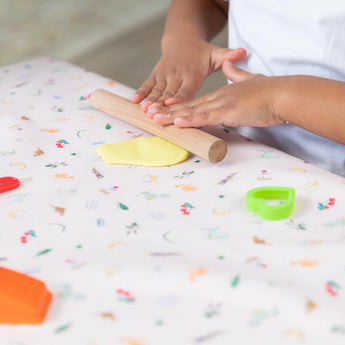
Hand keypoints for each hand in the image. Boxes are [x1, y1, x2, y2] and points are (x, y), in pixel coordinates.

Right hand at [131, 40, 246, 112]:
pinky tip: (134, 101)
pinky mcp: (156, 75)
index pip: (186, 89)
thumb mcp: (215, 53)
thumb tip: (244, 52)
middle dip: (160, 104)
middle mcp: (177, 75)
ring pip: (157, 90)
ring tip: (143, 110)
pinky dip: (141, 92)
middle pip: (169, 93)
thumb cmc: (202, 53)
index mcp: (192, 74)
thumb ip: (227, 56)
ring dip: (150, 100)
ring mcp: (165, 75)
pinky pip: (148, 84)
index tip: (173, 104)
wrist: (183, 40)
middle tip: (154, 114)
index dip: (179, 97)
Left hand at [149, 61, 284, 127]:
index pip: (196, 102)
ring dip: (173, 116)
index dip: (179, 106)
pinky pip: (206, 117)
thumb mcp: (250, 81)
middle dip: (169, 111)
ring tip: (155, 119)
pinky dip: (191, 119)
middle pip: (189, 106)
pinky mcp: (229, 112)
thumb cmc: (270, 92)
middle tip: (151, 115)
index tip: (166, 110)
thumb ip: (237, 75)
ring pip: (192, 111)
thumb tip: (228, 68)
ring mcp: (222, 104)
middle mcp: (218, 98)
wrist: (283, 93)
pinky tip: (178, 122)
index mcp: (222, 94)